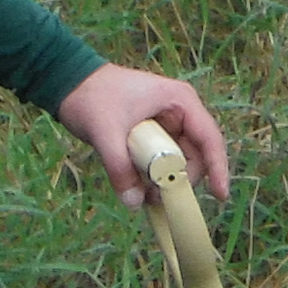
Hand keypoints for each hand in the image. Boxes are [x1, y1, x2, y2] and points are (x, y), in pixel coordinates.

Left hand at [56, 66, 228, 203]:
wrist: (68, 83)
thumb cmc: (92, 97)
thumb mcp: (105, 132)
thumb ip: (120, 169)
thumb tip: (134, 203)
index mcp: (180, 102)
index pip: (209, 138)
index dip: (218, 167)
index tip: (220, 195)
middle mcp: (180, 114)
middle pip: (195, 155)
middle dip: (180, 179)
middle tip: (156, 197)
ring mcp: (168, 125)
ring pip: (178, 162)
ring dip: (164, 181)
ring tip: (142, 193)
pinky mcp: (154, 136)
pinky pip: (162, 162)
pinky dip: (153, 177)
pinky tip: (139, 188)